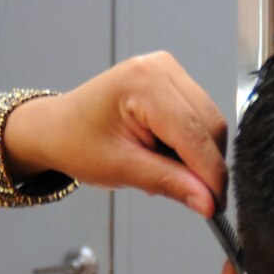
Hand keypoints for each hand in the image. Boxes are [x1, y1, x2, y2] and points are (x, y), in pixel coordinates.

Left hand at [1, 52, 228, 216]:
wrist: (57, 128)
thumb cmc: (76, 142)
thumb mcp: (122, 168)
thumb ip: (169, 182)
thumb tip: (207, 201)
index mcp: (144, 82)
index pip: (194, 134)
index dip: (210, 174)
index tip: (216, 206)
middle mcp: (161, 67)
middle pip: (209, 125)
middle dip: (205, 166)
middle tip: (195, 198)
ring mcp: (169, 70)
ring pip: (208, 123)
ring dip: (197, 155)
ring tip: (165, 171)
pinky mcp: (173, 80)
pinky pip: (199, 117)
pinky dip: (190, 144)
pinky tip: (165, 154)